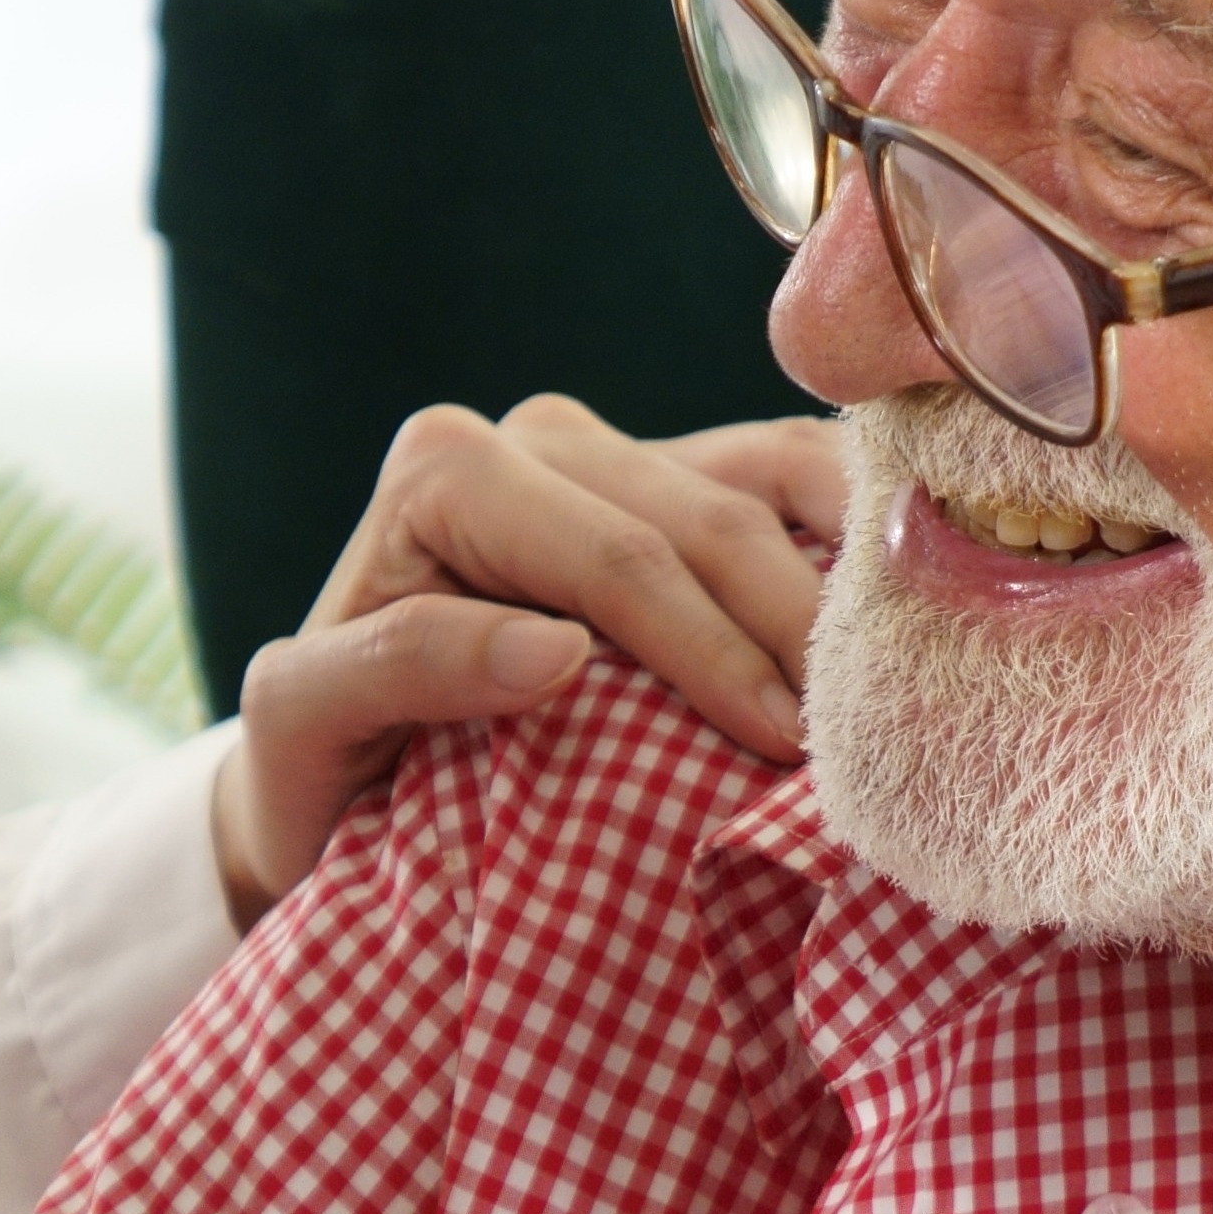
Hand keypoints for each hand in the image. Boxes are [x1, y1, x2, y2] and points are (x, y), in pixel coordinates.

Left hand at [214, 396, 842, 917]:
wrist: (342, 775)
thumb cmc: (318, 762)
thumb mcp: (300, 722)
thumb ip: (400, 667)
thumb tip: (556, 650)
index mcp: (448, 468)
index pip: (619, 557)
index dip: (709, 650)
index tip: (778, 754)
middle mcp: (538, 438)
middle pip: (706, 519)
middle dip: (789, 632)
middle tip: (862, 747)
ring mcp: (621, 453)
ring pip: (773, 484)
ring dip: (842, 582)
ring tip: (894, 687)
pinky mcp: (685, 482)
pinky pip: (798, 482)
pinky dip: (858, 535)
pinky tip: (912, 610)